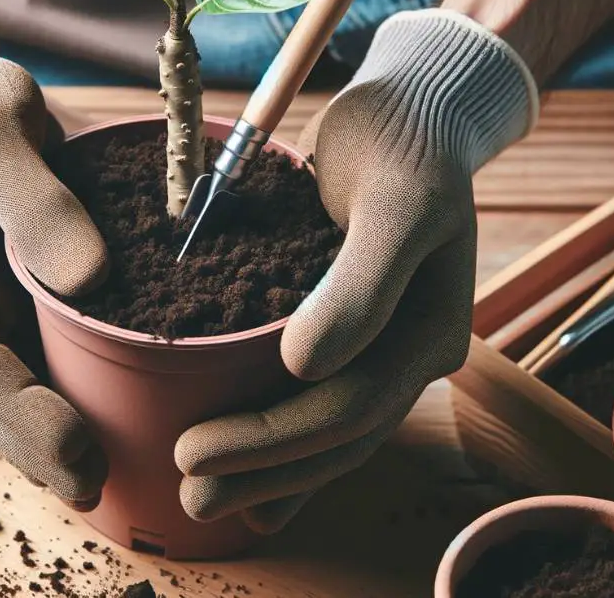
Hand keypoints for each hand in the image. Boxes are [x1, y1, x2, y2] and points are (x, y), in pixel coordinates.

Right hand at [0, 0, 109, 507]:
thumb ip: (36, 204)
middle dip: (39, 449)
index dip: (25, 420)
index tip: (80, 456)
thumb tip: (91, 281)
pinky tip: (127, 406)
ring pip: (17, 386)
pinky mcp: (18, 297)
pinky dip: (80, 385)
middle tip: (98, 487)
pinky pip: (45, 352)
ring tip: (118, 470)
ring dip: (58, 432)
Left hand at [174, 10, 537, 532]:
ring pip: (329, 433)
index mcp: (429, 332)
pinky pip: (322, 404)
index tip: (191, 449)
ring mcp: (386, 348)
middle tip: (184, 493)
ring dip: (268, 473)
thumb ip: (361, 283)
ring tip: (199, 500)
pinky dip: (286, 449)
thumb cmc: (402, 144)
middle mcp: (410, 354)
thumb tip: (306, 366)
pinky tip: (252, 486)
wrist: (415, 114)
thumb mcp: (393, 200)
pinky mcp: (357, 336)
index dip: (270, 441)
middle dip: (260, 471)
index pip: (348, 408)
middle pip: (335, 436)